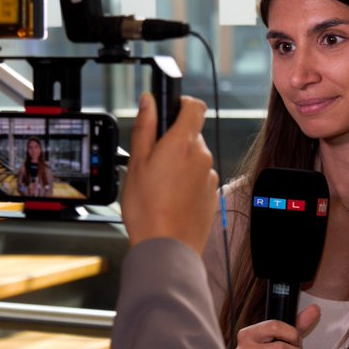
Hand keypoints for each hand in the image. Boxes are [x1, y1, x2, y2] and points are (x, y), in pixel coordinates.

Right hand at [120, 92, 217, 253]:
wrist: (167, 246)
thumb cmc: (147, 209)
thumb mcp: (137, 163)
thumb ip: (145, 127)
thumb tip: (149, 101)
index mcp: (182, 143)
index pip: (194, 106)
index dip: (182, 103)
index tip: (170, 111)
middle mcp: (201, 156)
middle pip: (191, 135)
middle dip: (174, 141)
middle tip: (152, 161)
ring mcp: (209, 176)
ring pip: (194, 159)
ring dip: (180, 164)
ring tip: (160, 186)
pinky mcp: (212, 194)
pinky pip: (199, 179)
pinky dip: (187, 183)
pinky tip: (171, 198)